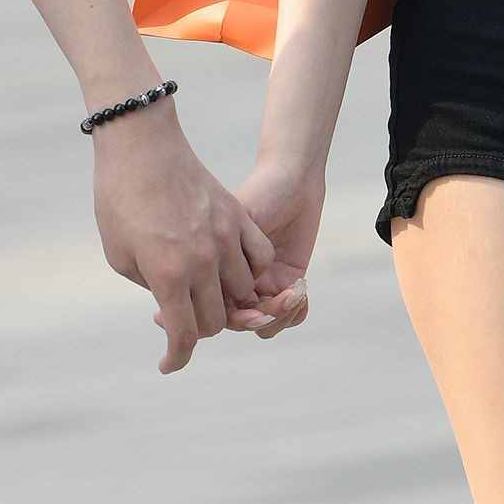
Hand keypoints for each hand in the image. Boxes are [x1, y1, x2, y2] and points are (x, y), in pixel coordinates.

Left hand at [90, 110, 296, 371]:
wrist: (142, 146)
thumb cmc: (119, 199)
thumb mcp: (120, 255)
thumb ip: (150, 286)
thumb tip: (171, 303)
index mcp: (168, 273)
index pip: (184, 334)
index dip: (177, 357)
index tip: (169, 365)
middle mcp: (203, 261)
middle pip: (216, 319)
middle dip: (198, 328)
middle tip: (182, 321)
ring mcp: (226, 238)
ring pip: (243, 292)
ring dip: (226, 301)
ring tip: (207, 293)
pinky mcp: (238, 217)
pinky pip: (259, 258)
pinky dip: (250, 273)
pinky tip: (231, 269)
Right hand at [226, 154, 327, 341]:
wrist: (292, 180)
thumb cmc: (259, 194)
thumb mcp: (237, 224)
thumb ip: (223, 257)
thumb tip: (201, 296)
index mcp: (216, 270)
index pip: (212, 309)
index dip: (225, 318)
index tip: (242, 310)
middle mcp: (236, 282)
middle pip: (240, 321)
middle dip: (256, 318)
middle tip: (272, 306)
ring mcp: (263, 285)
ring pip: (266, 323)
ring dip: (281, 315)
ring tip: (295, 292)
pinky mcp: (288, 282)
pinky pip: (291, 314)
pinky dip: (297, 310)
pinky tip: (302, 290)